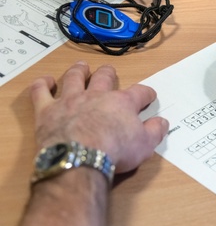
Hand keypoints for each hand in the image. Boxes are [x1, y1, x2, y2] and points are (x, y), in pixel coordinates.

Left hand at [30, 61, 168, 172]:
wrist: (80, 158)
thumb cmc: (115, 151)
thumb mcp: (145, 145)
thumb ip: (155, 131)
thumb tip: (163, 122)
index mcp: (122, 103)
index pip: (139, 92)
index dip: (146, 93)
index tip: (149, 95)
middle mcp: (96, 96)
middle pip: (104, 78)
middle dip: (108, 74)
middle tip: (109, 71)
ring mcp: (70, 100)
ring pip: (74, 78)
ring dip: (78, 71)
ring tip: (81, 67)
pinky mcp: (48, 110)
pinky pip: (41, 92)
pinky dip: (42, 85)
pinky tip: (45, 81)